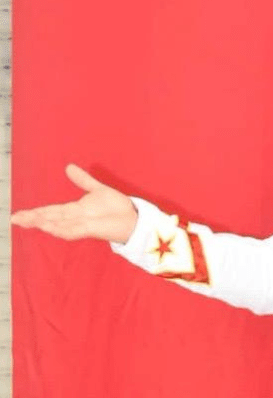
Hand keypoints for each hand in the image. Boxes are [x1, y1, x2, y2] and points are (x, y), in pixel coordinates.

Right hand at [11, 164, 138, 243]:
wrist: (133, 217)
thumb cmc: (116, 208)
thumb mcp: (97, 190)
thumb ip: (83, 180)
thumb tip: (68, 167)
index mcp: (74, 210)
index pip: (50, 211)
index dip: (35, 212)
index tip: (17, 215)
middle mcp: (75, 219)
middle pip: (50, 218)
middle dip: (33, 219)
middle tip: (15, 219)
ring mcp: (82, 225)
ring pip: (58, 225)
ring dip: (45, 223)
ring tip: (30, 221)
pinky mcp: (92, 230)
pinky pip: (74, 231)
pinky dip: (62, 229)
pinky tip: (51, 228)